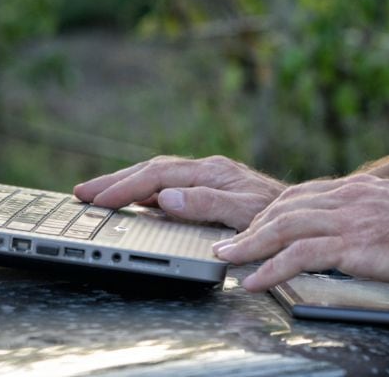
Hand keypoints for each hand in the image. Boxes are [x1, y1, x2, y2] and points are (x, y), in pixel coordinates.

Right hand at [73, 155, 286, 229]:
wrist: (308, 217)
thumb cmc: (282, 218)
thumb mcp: (245, 213)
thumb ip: (206, 203)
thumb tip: (166, 197)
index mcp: (211, 173)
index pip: (157, 177)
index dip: (124, 188)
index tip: (97, 200)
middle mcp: (207, 170)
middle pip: (151, 170)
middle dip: (114, 181)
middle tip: (80, 192)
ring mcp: (208, 179)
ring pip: (157, 176)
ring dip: (125, 184)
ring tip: (97, 194)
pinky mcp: (210, 189)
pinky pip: (168, 186)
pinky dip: (144, 191)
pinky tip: (134, 202)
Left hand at [213, 173, 388, 290]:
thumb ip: (368, 212)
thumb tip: (356, 229)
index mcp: (355, 188)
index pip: (299, 194)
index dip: (270, 211)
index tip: (251, 225)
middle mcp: (345, 197)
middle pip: (282, 207)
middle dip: (248, 225)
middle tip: (225, 241)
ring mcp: (348, 219)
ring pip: (282, 227)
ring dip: (248, 245)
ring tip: (227, 259)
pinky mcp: (354, 245)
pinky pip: (300, 256)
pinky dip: (271, 269)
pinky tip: (255, 282)